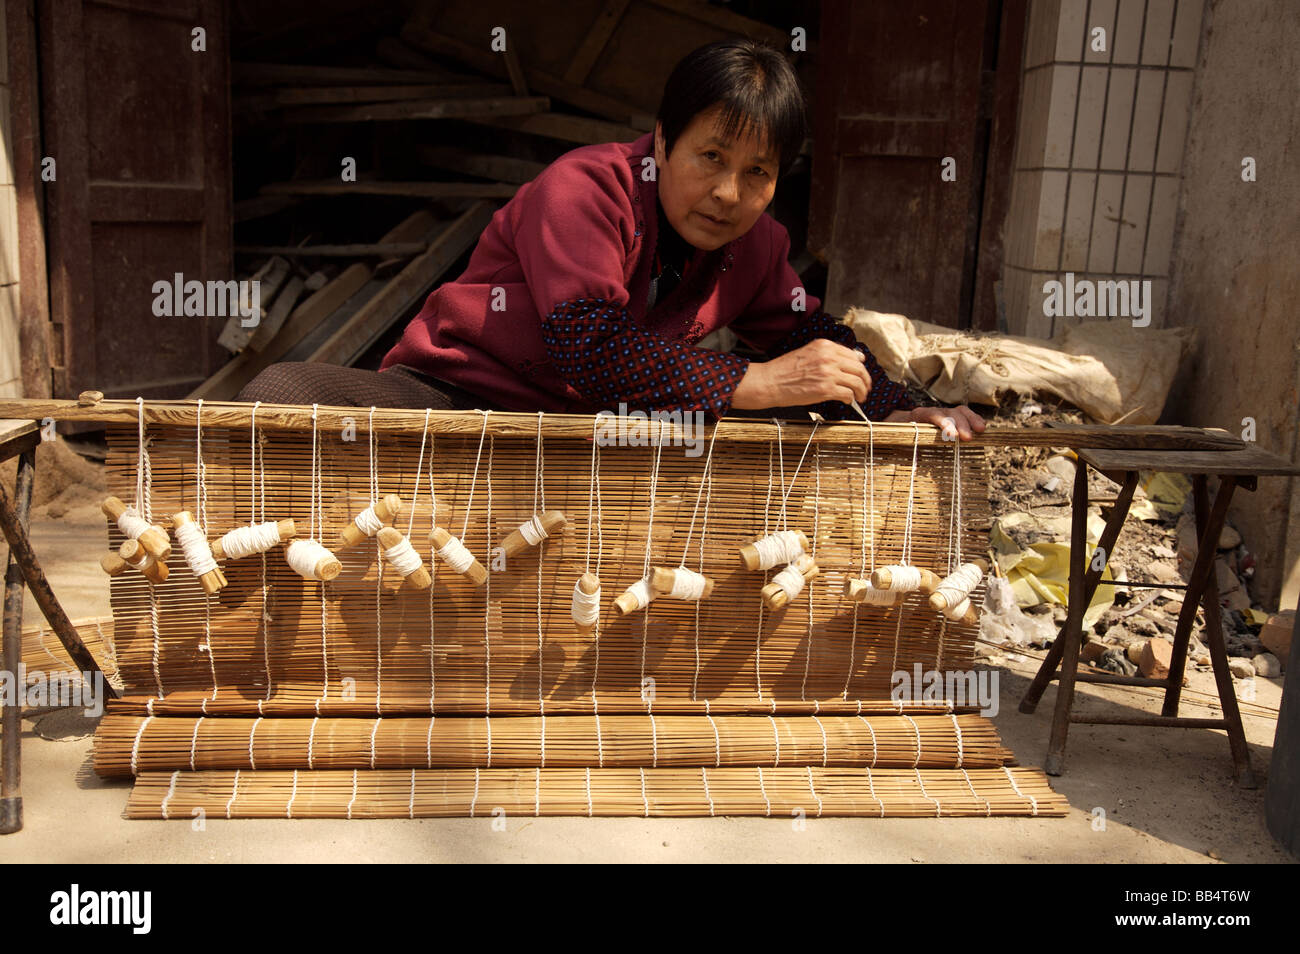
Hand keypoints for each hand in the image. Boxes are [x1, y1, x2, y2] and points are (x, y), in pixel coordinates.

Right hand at [731, 339, 872, 409]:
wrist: (770, 381)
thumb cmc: (784, 370)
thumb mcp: (808, 353)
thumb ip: (829, 355)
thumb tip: (854, 359)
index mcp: (825, 345)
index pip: (853, 354)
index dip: (861, 366)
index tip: (862, 373)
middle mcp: (829, 357)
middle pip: (859, 369)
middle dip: (866, 380)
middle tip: (865, 388)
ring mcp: (828, 373)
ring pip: (857, 382)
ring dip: (861, 392)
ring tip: (860, 397)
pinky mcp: (826, 389)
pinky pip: (847, 394)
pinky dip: (850, 399)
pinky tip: (847, 401)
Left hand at [885, 405, 985, 440]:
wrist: (902, 424)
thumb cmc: (902, 436)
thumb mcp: (901, 441)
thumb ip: (908, 450)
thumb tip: (915, 467)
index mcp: (918, 415)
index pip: (933, 415)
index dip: (944, 423)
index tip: (953, 436)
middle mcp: (933, 412)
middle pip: (949, 412)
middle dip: (960, 424)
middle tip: (969, 438)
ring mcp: (944, 413)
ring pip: (960, 411)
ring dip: (971, 420)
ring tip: (981, 430)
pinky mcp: (952, 417)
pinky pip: (965, 415)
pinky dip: (974, 420)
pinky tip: (981, 429)